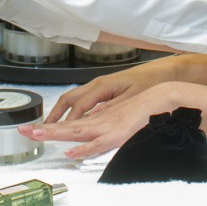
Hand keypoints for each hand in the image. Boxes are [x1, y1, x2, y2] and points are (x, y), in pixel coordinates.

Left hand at [22, 82, 181, 158]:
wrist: (165, 95)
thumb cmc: (146, 104)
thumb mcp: (121, 113)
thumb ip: (106, 120)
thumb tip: (91, 126)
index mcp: (100, 115)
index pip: (70, 121)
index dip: (51, 125)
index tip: (33, 129)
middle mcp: (100, 118)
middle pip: (67, 125)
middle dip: (45, 128)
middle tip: (24, 131)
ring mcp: (108, 124)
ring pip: (77, 130)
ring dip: (57, 134)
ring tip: (37, 136)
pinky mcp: (119, 132)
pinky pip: (99, 142)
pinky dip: (85, 148)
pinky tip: (72, 152)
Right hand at [44, 59, 175, 122]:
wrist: (164, 72)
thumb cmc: (150, 82)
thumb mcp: (132, 98)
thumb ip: (112, 108)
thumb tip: (92, 118)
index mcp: (102, 86)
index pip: (78, 106)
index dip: (67, 121)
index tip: (56, 133)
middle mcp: (98, 85)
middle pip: (70, 99)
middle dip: (55, 115)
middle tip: (42, 128)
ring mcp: (101, 87)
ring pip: (75, 99)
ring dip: (62, 112)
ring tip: (52, 125)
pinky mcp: (106, 90)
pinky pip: (84, 101)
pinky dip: (74, 111)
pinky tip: (73, 120)